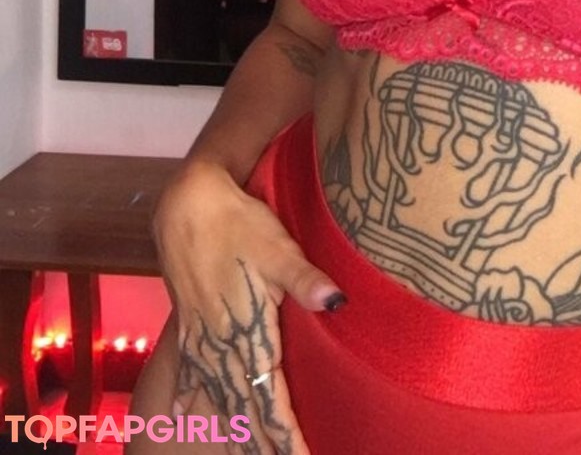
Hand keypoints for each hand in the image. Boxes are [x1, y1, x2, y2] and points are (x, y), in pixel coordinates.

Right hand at [153, 159, 344, 453]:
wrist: (187, 204)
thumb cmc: (238, 222)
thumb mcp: (277, 246)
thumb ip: (305, 278)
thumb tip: (339, 302)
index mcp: (248, 331)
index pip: (268, 396)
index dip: (284, 432)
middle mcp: (222, 343)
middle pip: (242, 408)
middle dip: (261, 442)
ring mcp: (202, 337)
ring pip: (218, 397)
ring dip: (234, 429)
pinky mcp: (190, 325)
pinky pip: (191, 376)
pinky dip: (192, 401)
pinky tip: (185, 417)